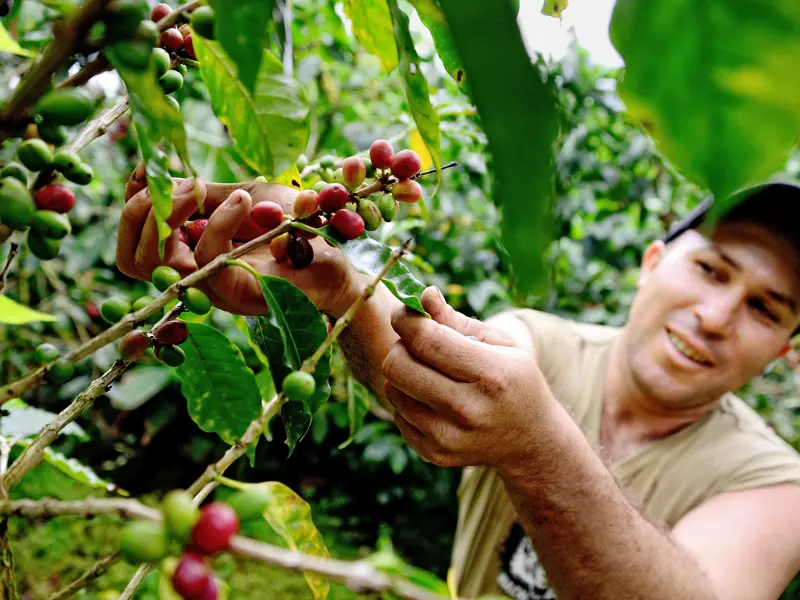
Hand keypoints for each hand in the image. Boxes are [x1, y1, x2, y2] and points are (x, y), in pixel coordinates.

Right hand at [117, 162, 359, 316]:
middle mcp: (196, 278)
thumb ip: (202, 195)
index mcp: (190, 256)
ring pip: (161, 264)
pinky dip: (219, 223)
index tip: (145, 168)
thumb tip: (156, 178)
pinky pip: (209, 261)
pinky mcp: (242, 292)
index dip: (131, 205)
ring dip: (171, 214)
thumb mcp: (243, 198)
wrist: (342, 249)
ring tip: (200, 186)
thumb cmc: (294, 225)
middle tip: (180, 183)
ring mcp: (217, 289)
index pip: (135, 244)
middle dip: (141, 212)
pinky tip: (243, 200)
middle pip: (134, 261)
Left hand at [382, 287, 552, 470]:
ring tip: (429, 371)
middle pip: (398, 366)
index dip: (406, 319)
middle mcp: (468, 409)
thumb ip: (456, 320)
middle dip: (401, 346)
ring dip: (403, 373)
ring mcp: (449, 437)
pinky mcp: (435, 454)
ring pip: (392, 390)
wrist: (531, 440)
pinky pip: (397, 414)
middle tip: (417, 343)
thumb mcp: (499, 343)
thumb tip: (424, 295)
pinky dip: (408, 399)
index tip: (405, 312)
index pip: (426, 341)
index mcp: (491, 374)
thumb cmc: (514, 380)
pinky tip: (432, 398)